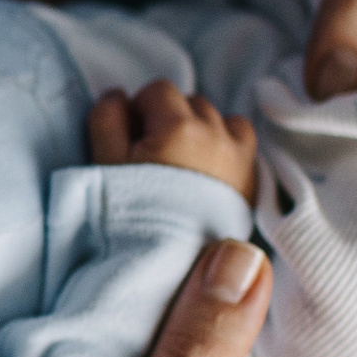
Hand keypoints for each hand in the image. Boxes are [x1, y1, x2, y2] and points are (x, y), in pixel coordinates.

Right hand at [91, 81, 257, 202]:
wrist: (165, 267)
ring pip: (221, 118)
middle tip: (152, 156)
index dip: (139, 109)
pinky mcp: (251, 178)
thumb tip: (117, 95)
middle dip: (169, 118)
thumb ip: (107, 119)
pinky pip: (243, 141)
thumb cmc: (130, 214)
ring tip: (181, 163)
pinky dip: (227, 144)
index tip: (131, 139)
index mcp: (178, 126)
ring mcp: (239, 155)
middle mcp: (216, 134)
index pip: (158, 90)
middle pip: (190, 101)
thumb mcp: (105, 163)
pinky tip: (208, 170)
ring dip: (200, 129)